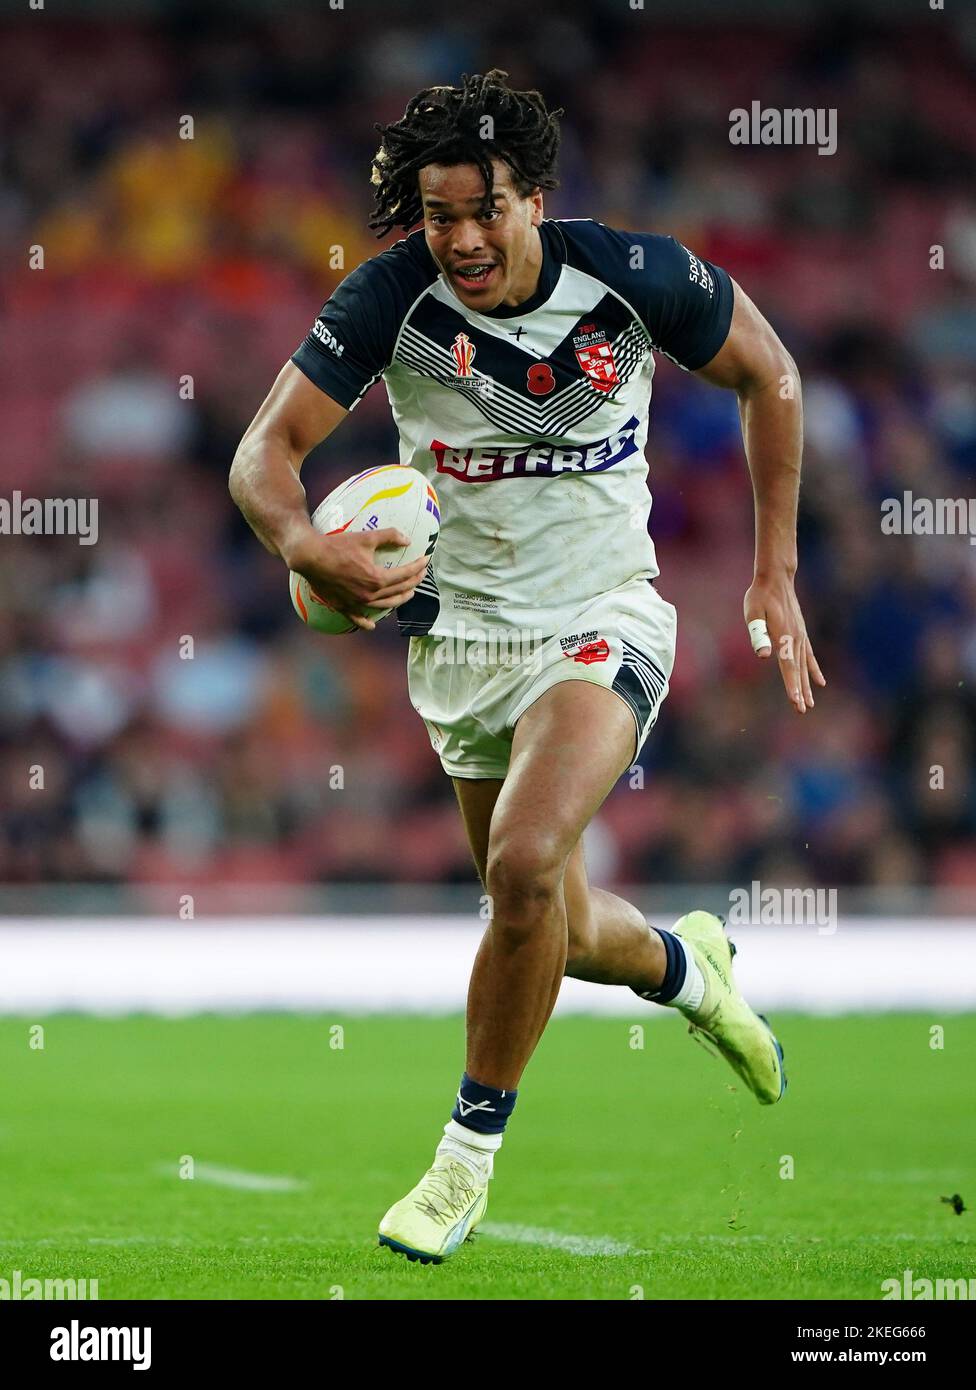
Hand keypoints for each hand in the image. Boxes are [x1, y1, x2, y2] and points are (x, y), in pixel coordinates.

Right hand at [285, 527, 428, 632]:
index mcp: (376, 579)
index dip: (418, 567)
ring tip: (408, 594)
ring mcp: (356, 603)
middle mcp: (369, 595)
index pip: (405, 575)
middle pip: (398, 590)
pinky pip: (357, 618)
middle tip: (420, 575)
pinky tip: (372, 625)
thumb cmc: (337, 545)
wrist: (310, 556)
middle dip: (413, 582)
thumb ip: (389, 536)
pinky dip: (366, 622)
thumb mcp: (366, 537)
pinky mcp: (343, 606)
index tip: (426, 560)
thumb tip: (408, 539)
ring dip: (399, 600)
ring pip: (384, 605)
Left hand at [744, 572, 824, 713]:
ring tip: (809, 704)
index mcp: (783, 637)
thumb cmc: (760, 596)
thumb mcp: (753, 612)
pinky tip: (820, 682)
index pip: (788, 666)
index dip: (792, 685)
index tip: (796, 701)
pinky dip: (814, 670)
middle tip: (802, 710)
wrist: (776, 578)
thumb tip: (763, 656)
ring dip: (807, 685)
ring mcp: (801, 636)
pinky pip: (809, 656)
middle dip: (800, 691)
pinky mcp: (801, 633)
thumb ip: (758, 634)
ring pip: (805, 666)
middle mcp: (796, 639)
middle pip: (798, 670)